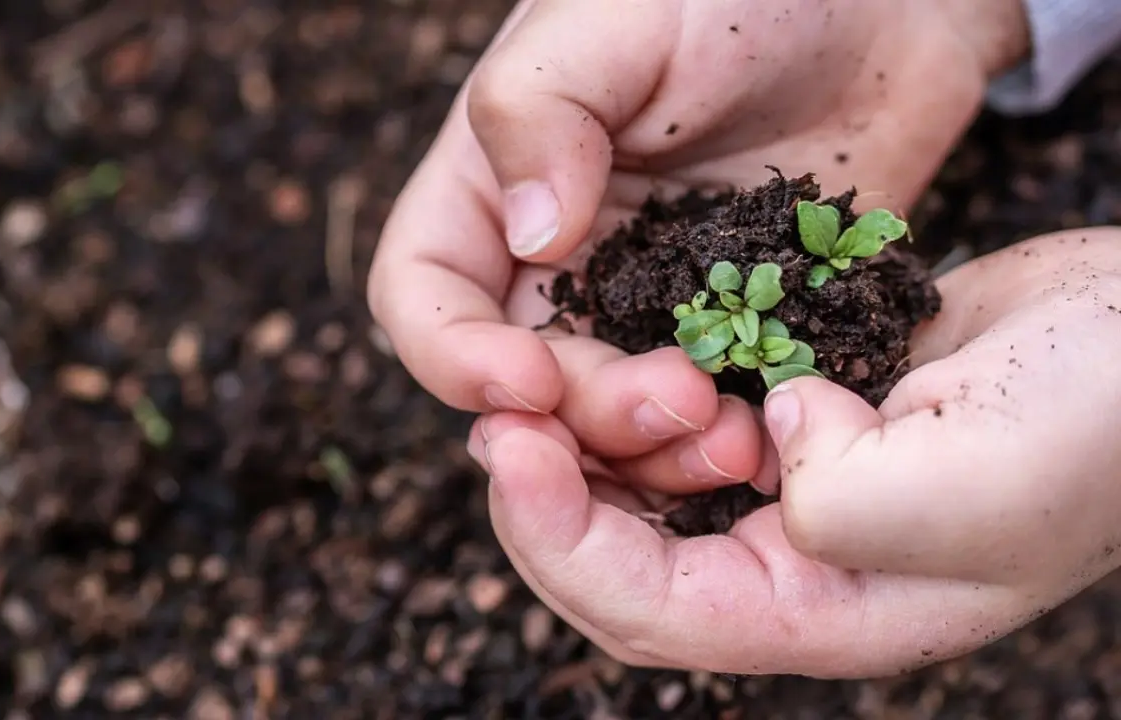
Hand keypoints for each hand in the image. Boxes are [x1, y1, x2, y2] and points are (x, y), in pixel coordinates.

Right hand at [368, 0, 1028, 492]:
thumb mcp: (616, 19)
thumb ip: (541, 113)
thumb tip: (529, 238)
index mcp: (497, 187)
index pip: (424, 295)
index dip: (454, 357)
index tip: (527, 381)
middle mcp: (562, 260)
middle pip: (528, 381)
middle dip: (584, 415)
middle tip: (675, 402)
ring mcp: (651, 302)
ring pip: (615, 418)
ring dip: (657, 450)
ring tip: (733, 437)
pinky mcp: (736, 327)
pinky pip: (713, 407)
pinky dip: (731, 438)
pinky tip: (775, 434)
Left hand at [469, 227, 1120, 677]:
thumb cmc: (1092, 426)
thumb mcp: (969, 485)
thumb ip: (843, 498)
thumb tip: (768, 439)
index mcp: (828, 612)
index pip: (650, 610)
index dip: (561, 540)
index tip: (509, 450)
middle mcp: (797, 566)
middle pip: (624, 563)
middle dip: (547, 500)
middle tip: (496, 419)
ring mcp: (795, 491)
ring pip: (646, 495)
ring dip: (586, 447)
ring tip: (536, 386)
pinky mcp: (801, 419)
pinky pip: (690, 426)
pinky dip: (641, 400)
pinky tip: (612, 358)